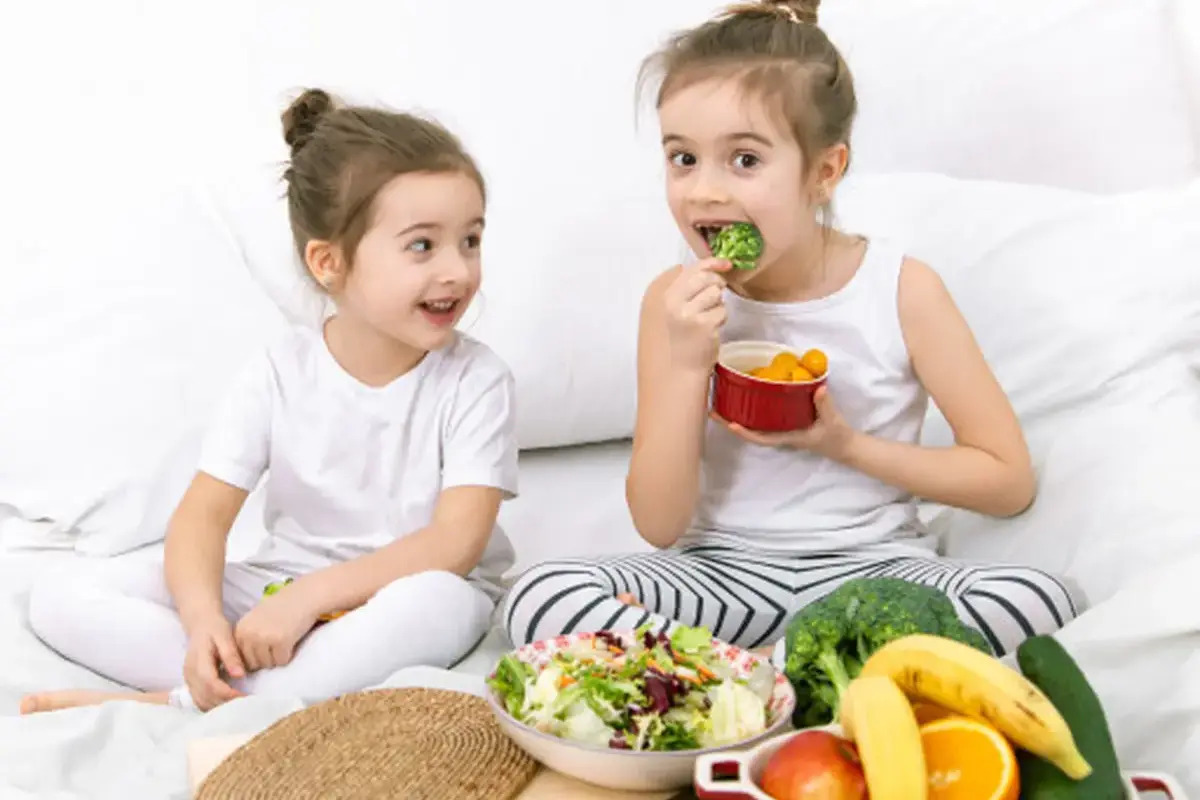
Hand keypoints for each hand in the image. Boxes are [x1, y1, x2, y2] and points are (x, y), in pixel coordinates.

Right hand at [183, 615, 246, 710]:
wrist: (200, 624)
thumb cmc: (215, 628)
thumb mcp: (225, 636)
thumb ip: (231, 655)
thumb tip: (239, 675)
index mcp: (198, 661)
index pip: (211, 684)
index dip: (227, 694)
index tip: (244, 696)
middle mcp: (190, 673)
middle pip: (205, 696)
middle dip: (225, 703)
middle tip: (245, 703)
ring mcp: (188, 679)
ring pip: (200, 701)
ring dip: (218, 706)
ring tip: (237, 704)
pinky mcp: (190, 682)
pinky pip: (199, 699)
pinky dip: (212, 704)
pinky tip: (226, 702)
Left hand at [234, 584, 318, 671]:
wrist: (303, 597)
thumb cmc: (281, 608)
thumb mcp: (255, 619)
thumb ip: (247, 637)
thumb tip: (243, 664)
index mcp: (240, 629)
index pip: (241, 658)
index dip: (254, 656)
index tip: (265, 646)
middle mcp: (249, 635)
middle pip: (253, 664)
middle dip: (265, 659)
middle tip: (276, 645)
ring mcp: (264, 638)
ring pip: (267, 664)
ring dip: (276, 658)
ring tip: (283, 642)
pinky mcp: (281, 642)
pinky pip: (282, 661)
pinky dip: (288, 655)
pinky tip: (291, 641)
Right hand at [662, 258, 730, 372]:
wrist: (678, 371)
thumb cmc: (677, 341)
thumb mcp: (669, 312)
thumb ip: (682, 289)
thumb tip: (702, 267)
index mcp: (664, 297)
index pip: (690, 270)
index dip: (711, 263)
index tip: (725, 263)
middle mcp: (673, 303)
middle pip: (705, 278)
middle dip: (717, 283)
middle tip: (717, 293)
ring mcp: (688, 314)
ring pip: (716, 294)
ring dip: (718, 304)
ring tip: (708, 318)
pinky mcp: (704, 325)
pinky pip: (722, 311)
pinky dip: (720, 319)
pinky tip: (711, 329)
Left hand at [711, 385, 854, 458]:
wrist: (845, 446)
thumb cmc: (837, 436)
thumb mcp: (832, 420)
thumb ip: (825, 404)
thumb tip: (818, 388)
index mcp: (789, 437)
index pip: (763, 438)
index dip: (746, 433)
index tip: (732, 425)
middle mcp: (781, 434)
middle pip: (752, 431)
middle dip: (731, 423)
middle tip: (713, 411)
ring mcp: (782, 430)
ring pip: (756, 425)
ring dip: (738, 417)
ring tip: (720, 405)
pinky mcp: (786, 424)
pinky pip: (765, 419)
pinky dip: (753, 411)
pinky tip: (744, 400)